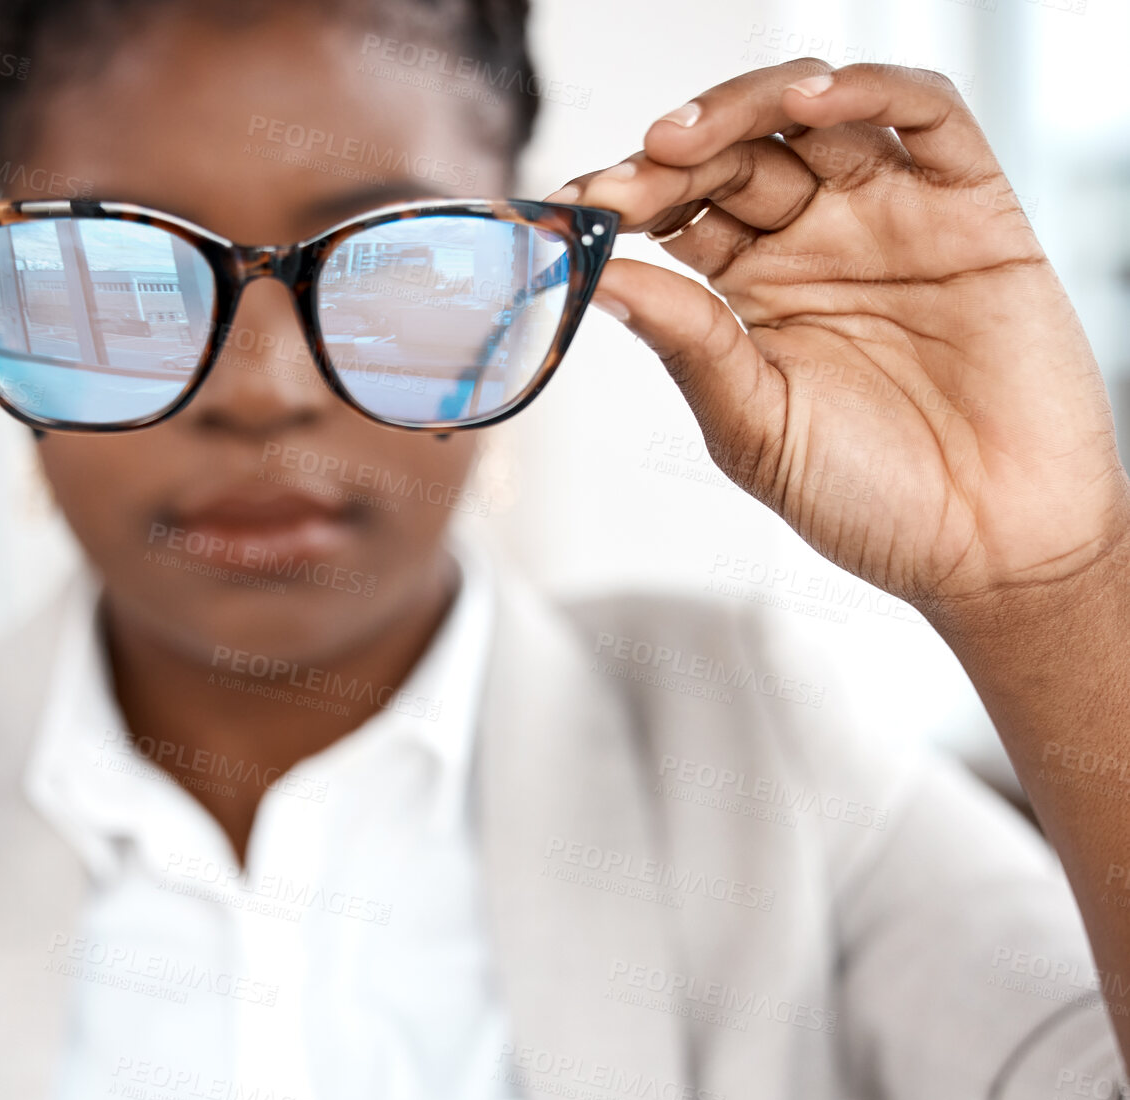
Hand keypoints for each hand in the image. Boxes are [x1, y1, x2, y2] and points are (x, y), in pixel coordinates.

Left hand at [557, 60, 1129, 622]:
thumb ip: (687, 342)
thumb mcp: (753, 423)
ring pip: (813, 114)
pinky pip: (926, 115)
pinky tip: (807, 101)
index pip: (677, 209)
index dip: (624, 198)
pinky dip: (868, 88)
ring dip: (743, 107)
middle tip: (622, 182)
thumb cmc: (870, 500)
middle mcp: (816, 239)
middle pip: (733, 154)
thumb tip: (598, 278)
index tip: (573, 210)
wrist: (989, 548)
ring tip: (682, 140)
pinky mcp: (972, 207)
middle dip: (669, 157)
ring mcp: (891, 216)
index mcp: (751, 289)